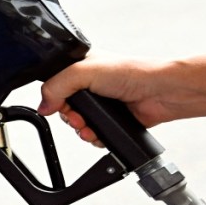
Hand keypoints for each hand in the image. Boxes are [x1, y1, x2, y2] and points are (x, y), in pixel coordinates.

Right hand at [37, 55, 175, 146]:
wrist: (162, 94)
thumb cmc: (134, 73)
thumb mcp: (85, 71)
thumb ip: (57, 85)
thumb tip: (43, 106)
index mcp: (81, 67)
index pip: (54, 85)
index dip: (53, 97)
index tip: (58, 105)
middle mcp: (90, 85)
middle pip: (63, 108)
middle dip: (68, 117)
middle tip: (79, 116)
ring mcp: (100, 103)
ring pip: (76, 123)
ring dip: (80, 129)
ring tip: (90, 127)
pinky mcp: (109, 120)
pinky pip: (91, 134)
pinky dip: (93, 137)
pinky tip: (99, 133)